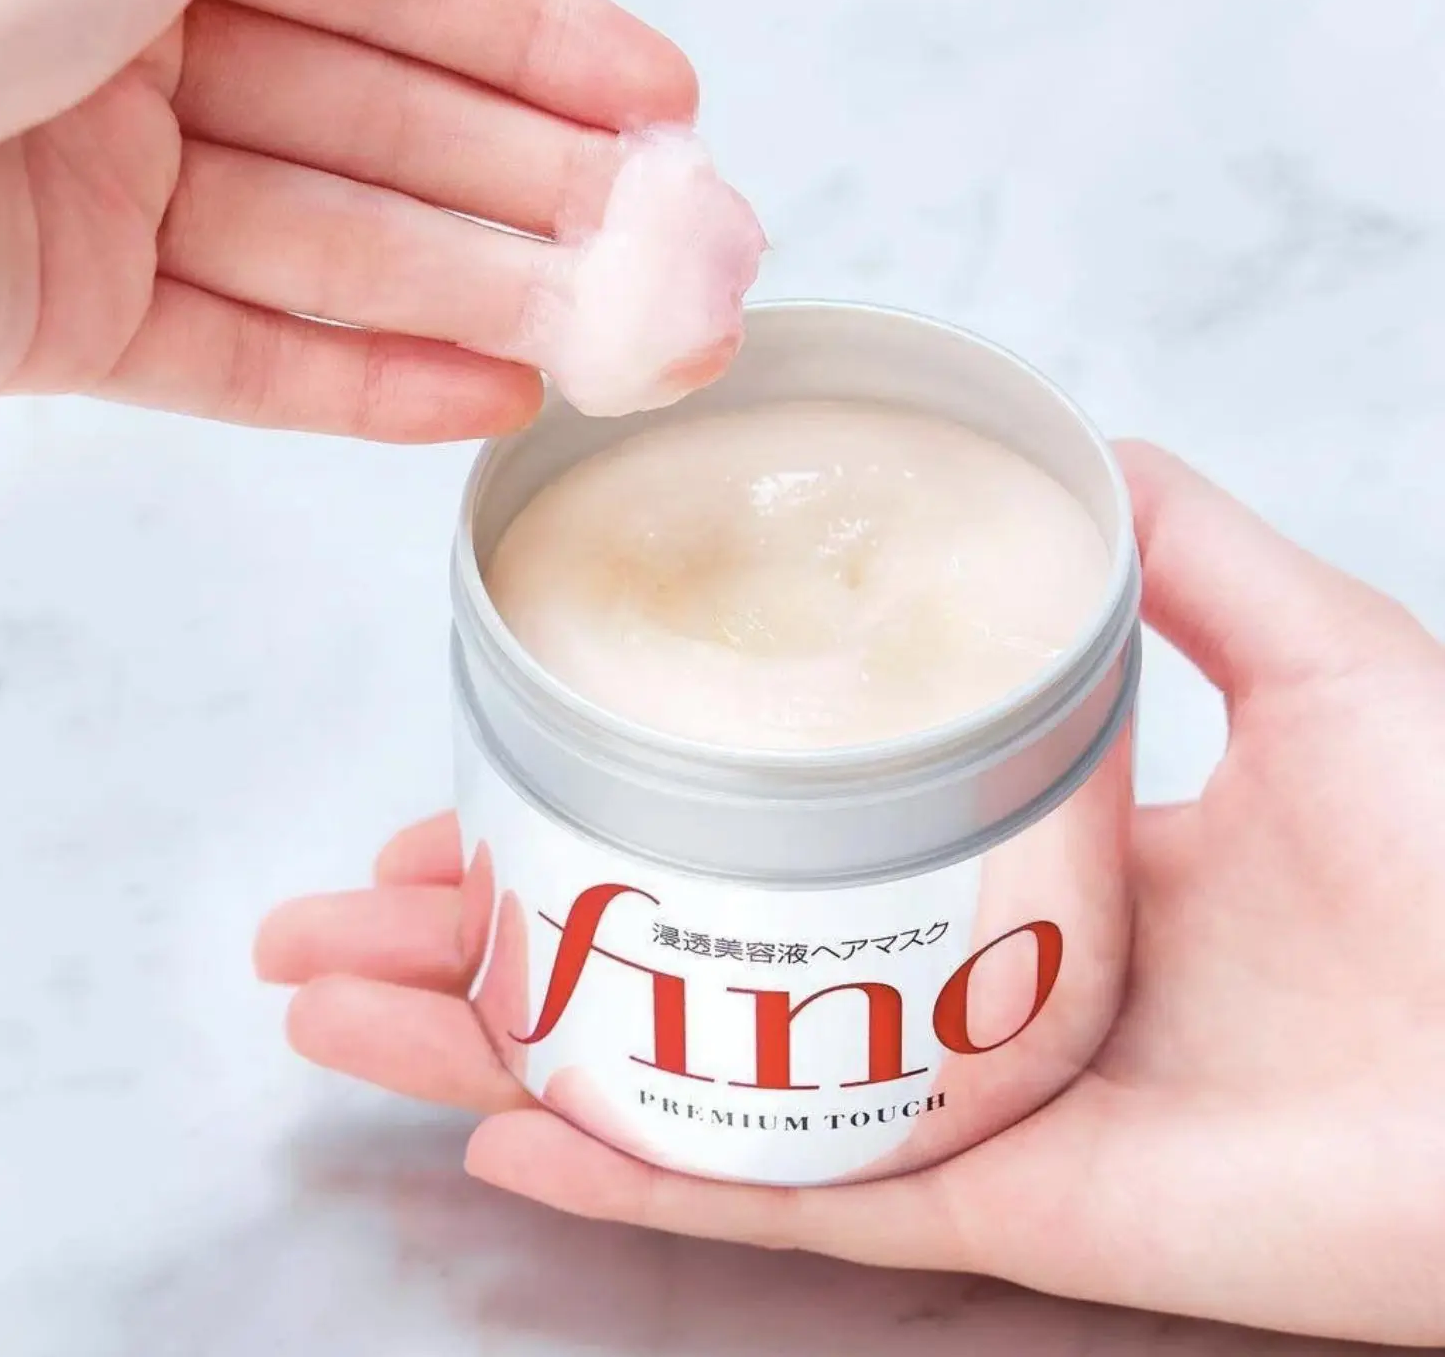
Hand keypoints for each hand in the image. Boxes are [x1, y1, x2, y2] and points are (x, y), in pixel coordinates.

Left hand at [0, 0, 694, 436]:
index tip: (659, 106)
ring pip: (330, 249)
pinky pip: (239, 358)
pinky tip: (486, 398)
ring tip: (612, 343)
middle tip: (669, 249)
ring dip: (483, 299)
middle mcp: (127, 41)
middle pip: (382, 127)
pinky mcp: (59, 320)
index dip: (539, 47)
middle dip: (537, 190)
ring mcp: (93, 187)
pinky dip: (365, 386)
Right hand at [256, 440, 1444, 1347]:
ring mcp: (946, 1095)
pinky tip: (505, 1133)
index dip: (608, 803)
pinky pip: (780, 1193)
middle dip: (487, 940)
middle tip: (334, 917)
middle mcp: (939, 973)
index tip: (484, 771)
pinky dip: (639, 1172)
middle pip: (671, 960)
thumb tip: (1072, 442)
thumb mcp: (1312, 655)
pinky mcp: (988, 1204)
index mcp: (1003, 850)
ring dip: (501, 1049)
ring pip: (680, 1084)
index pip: (756, 828)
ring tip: (337, 1014)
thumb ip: (1180, 555)